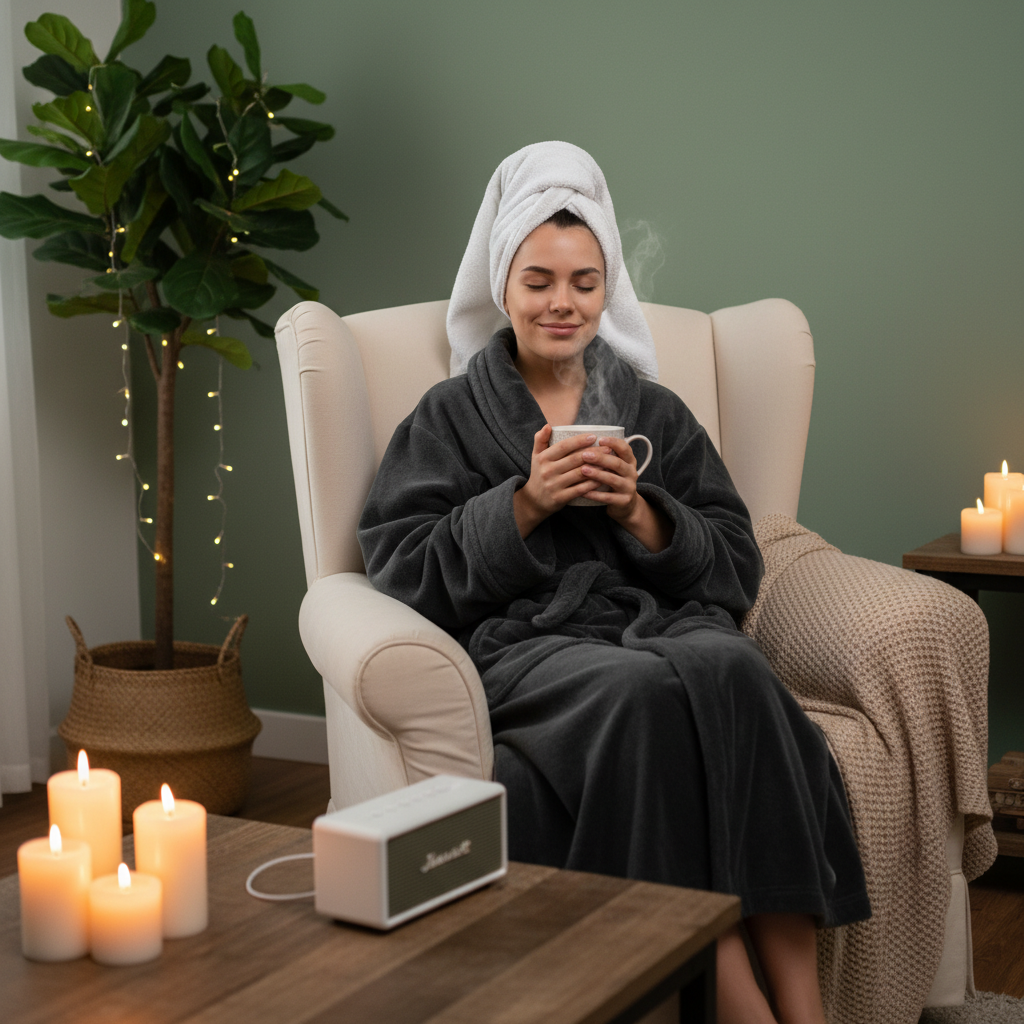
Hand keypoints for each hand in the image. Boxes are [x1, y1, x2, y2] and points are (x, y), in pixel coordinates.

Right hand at [513, 425, 610, 536]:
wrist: (534, 501)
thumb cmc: (539, 474)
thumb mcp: (536, 456)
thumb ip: (540, 440)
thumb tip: (548, 425)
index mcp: (543, 458)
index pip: (563, 446)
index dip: (579, 441)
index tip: (594, 437)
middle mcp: (548, 471)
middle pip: (574, 459)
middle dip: (593, 453)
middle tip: (608, 448)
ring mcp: (554, 485)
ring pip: (579, 474)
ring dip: (596, 467)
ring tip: (609, 462)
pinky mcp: (560, 498)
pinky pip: (580, 489)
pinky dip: (592, 484)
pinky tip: (602, 479)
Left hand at [583, 435, 672, 551]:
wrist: (625, 505)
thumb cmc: (614, 480)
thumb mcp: (615, 467)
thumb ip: (606, 456)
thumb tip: (584, 440)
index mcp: (630, 461)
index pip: (625, 448)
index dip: (614, 443)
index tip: (600, 439)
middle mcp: (632, 473)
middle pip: (617, 463)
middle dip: (601, 458)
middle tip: (584, 454)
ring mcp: (629, 488)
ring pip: (613, 480)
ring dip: (597, 474)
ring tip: (583, 470)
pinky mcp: (624, 501)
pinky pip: (608, 497)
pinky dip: (595, 494)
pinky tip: (583, 491)